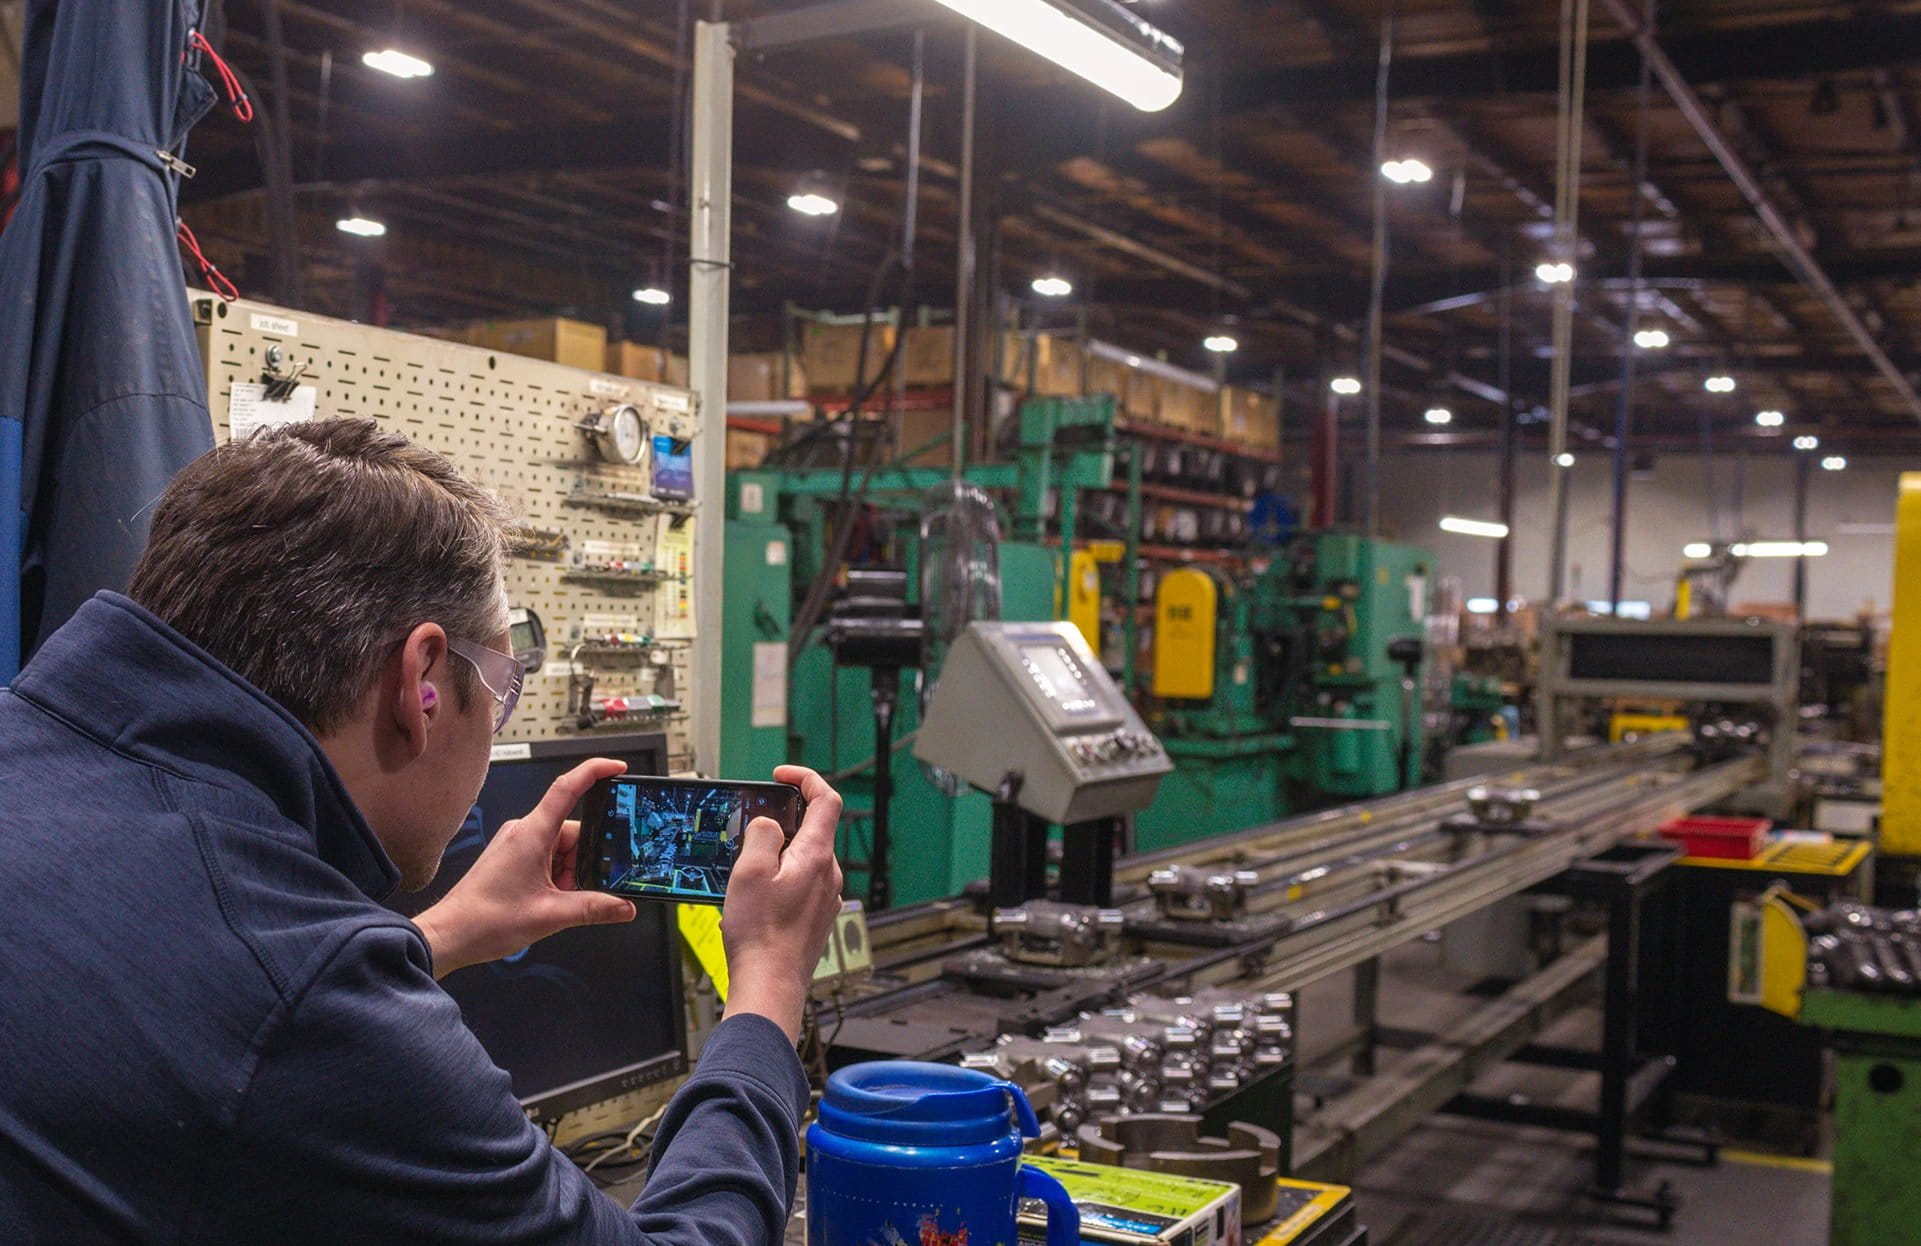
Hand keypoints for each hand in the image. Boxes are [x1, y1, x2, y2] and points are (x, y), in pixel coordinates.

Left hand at [414, 758, 636, 977]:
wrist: (450, 934)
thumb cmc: (484, 920)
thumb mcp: (550, 915)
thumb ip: (594, 908)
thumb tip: (624, 906)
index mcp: (532, 834)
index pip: (568, 788)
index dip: (596, 771)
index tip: (618, 768)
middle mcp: (523, 832)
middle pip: (573, 830)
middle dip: (585, 860)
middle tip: (579, 888)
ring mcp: (517, 844)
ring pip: (561, 847)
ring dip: (569, 872)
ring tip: (556, 901)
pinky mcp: (512, 857)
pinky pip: (547, 856)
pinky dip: (557, 876)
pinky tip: (549, 899)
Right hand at [721, 765, 843, 1041]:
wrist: (770, 983)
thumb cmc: (760, 934)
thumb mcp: (749, 872)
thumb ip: (762, 835)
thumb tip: (769, 824)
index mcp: (817, 856)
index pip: (826, 799)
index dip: (806, 778)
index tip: (782, 775)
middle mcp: (829, 874)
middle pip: (813, 829)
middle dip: (782, 822)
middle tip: (751, 831)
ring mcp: (826, 897)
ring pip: (805, 859)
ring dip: (779, 855)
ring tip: (748, 874)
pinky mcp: (818, 916)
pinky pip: (802, 884)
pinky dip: (781, 879)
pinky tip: (757, 899)